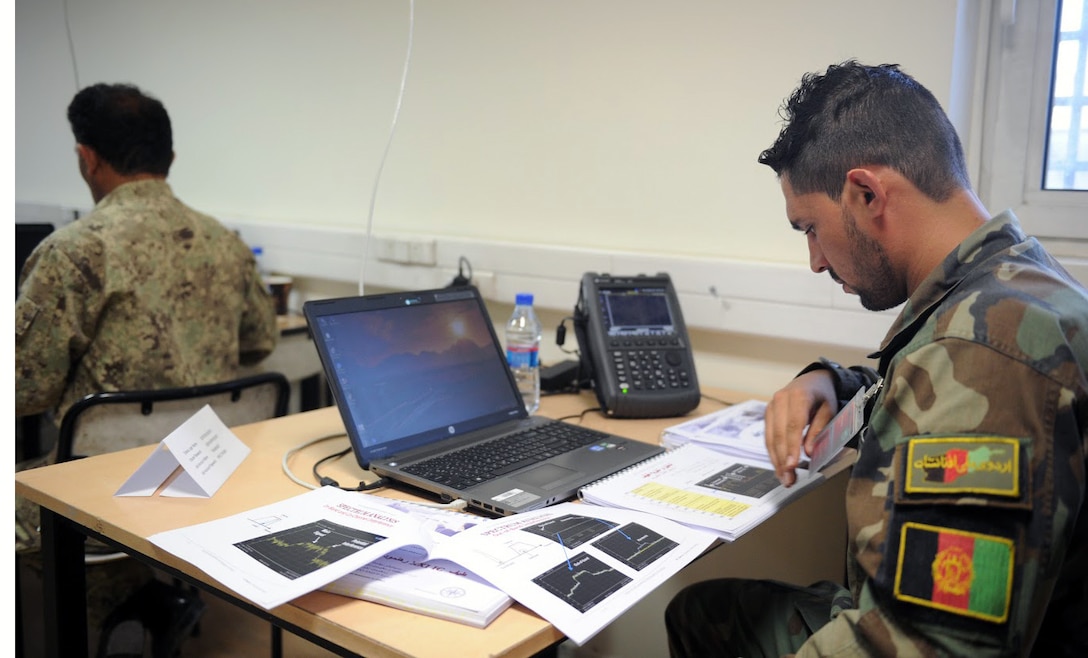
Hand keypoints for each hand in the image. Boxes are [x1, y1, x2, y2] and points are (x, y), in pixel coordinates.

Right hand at [764, 370, 837, 486]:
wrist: (812, 380)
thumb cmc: (823, 396)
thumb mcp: (829, 409)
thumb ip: (819, 429)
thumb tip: (809, 452)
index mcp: (798, 396)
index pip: (793, 426)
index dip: (791, 448)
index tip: (792, 466)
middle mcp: (779, 400)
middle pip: (778, 434)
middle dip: (782, 460)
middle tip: (788, 479)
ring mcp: (771, 407)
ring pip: (770, 438)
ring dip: (776, 460)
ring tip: (784, 478)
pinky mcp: (768, 415)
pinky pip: (768, 437)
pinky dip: (773, 453)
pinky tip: (779, 466)